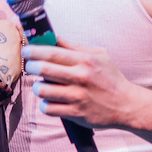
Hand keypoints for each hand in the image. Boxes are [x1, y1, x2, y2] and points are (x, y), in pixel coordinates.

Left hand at [23, 41, 144, 129]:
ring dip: (38, 87)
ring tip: (42, 86)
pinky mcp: (75, 113)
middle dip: (31, 67)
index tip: (26, 51)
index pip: (52, 52)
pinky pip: (48, 108)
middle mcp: (80, 78)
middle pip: (44, 69)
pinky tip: (51, 100)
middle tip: (31, 67)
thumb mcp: (99, 55)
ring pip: (43, 90)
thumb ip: (75, 47)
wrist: (126, 105)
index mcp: (85, 61)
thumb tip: (53, 38)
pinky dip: (46, 104)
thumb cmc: (111, 78)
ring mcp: (77, 97)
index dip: (34, 51)